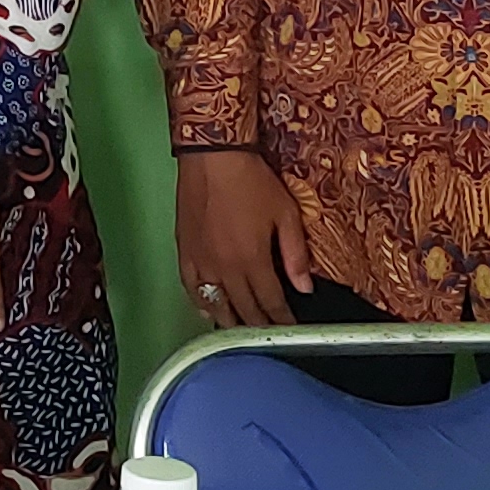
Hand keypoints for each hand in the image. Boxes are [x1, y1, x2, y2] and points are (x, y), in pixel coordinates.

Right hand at [172, 146, 314, 327]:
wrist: (213, 157)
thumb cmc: (251, 181)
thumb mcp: (286, 213)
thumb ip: (295, 254)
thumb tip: (305, 287)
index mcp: (253, 259)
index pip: (271, 302)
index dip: (283, 319)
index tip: (290, 327)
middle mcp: (225, 268)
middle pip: (244, 309)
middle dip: (260, 325)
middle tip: (269, 332)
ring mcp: (201, 262)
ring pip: (216, 305)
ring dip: (231, 321)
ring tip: (242, 329)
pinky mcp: (184, 252)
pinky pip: (191, 288)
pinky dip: (201, 303)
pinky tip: (209, 309)